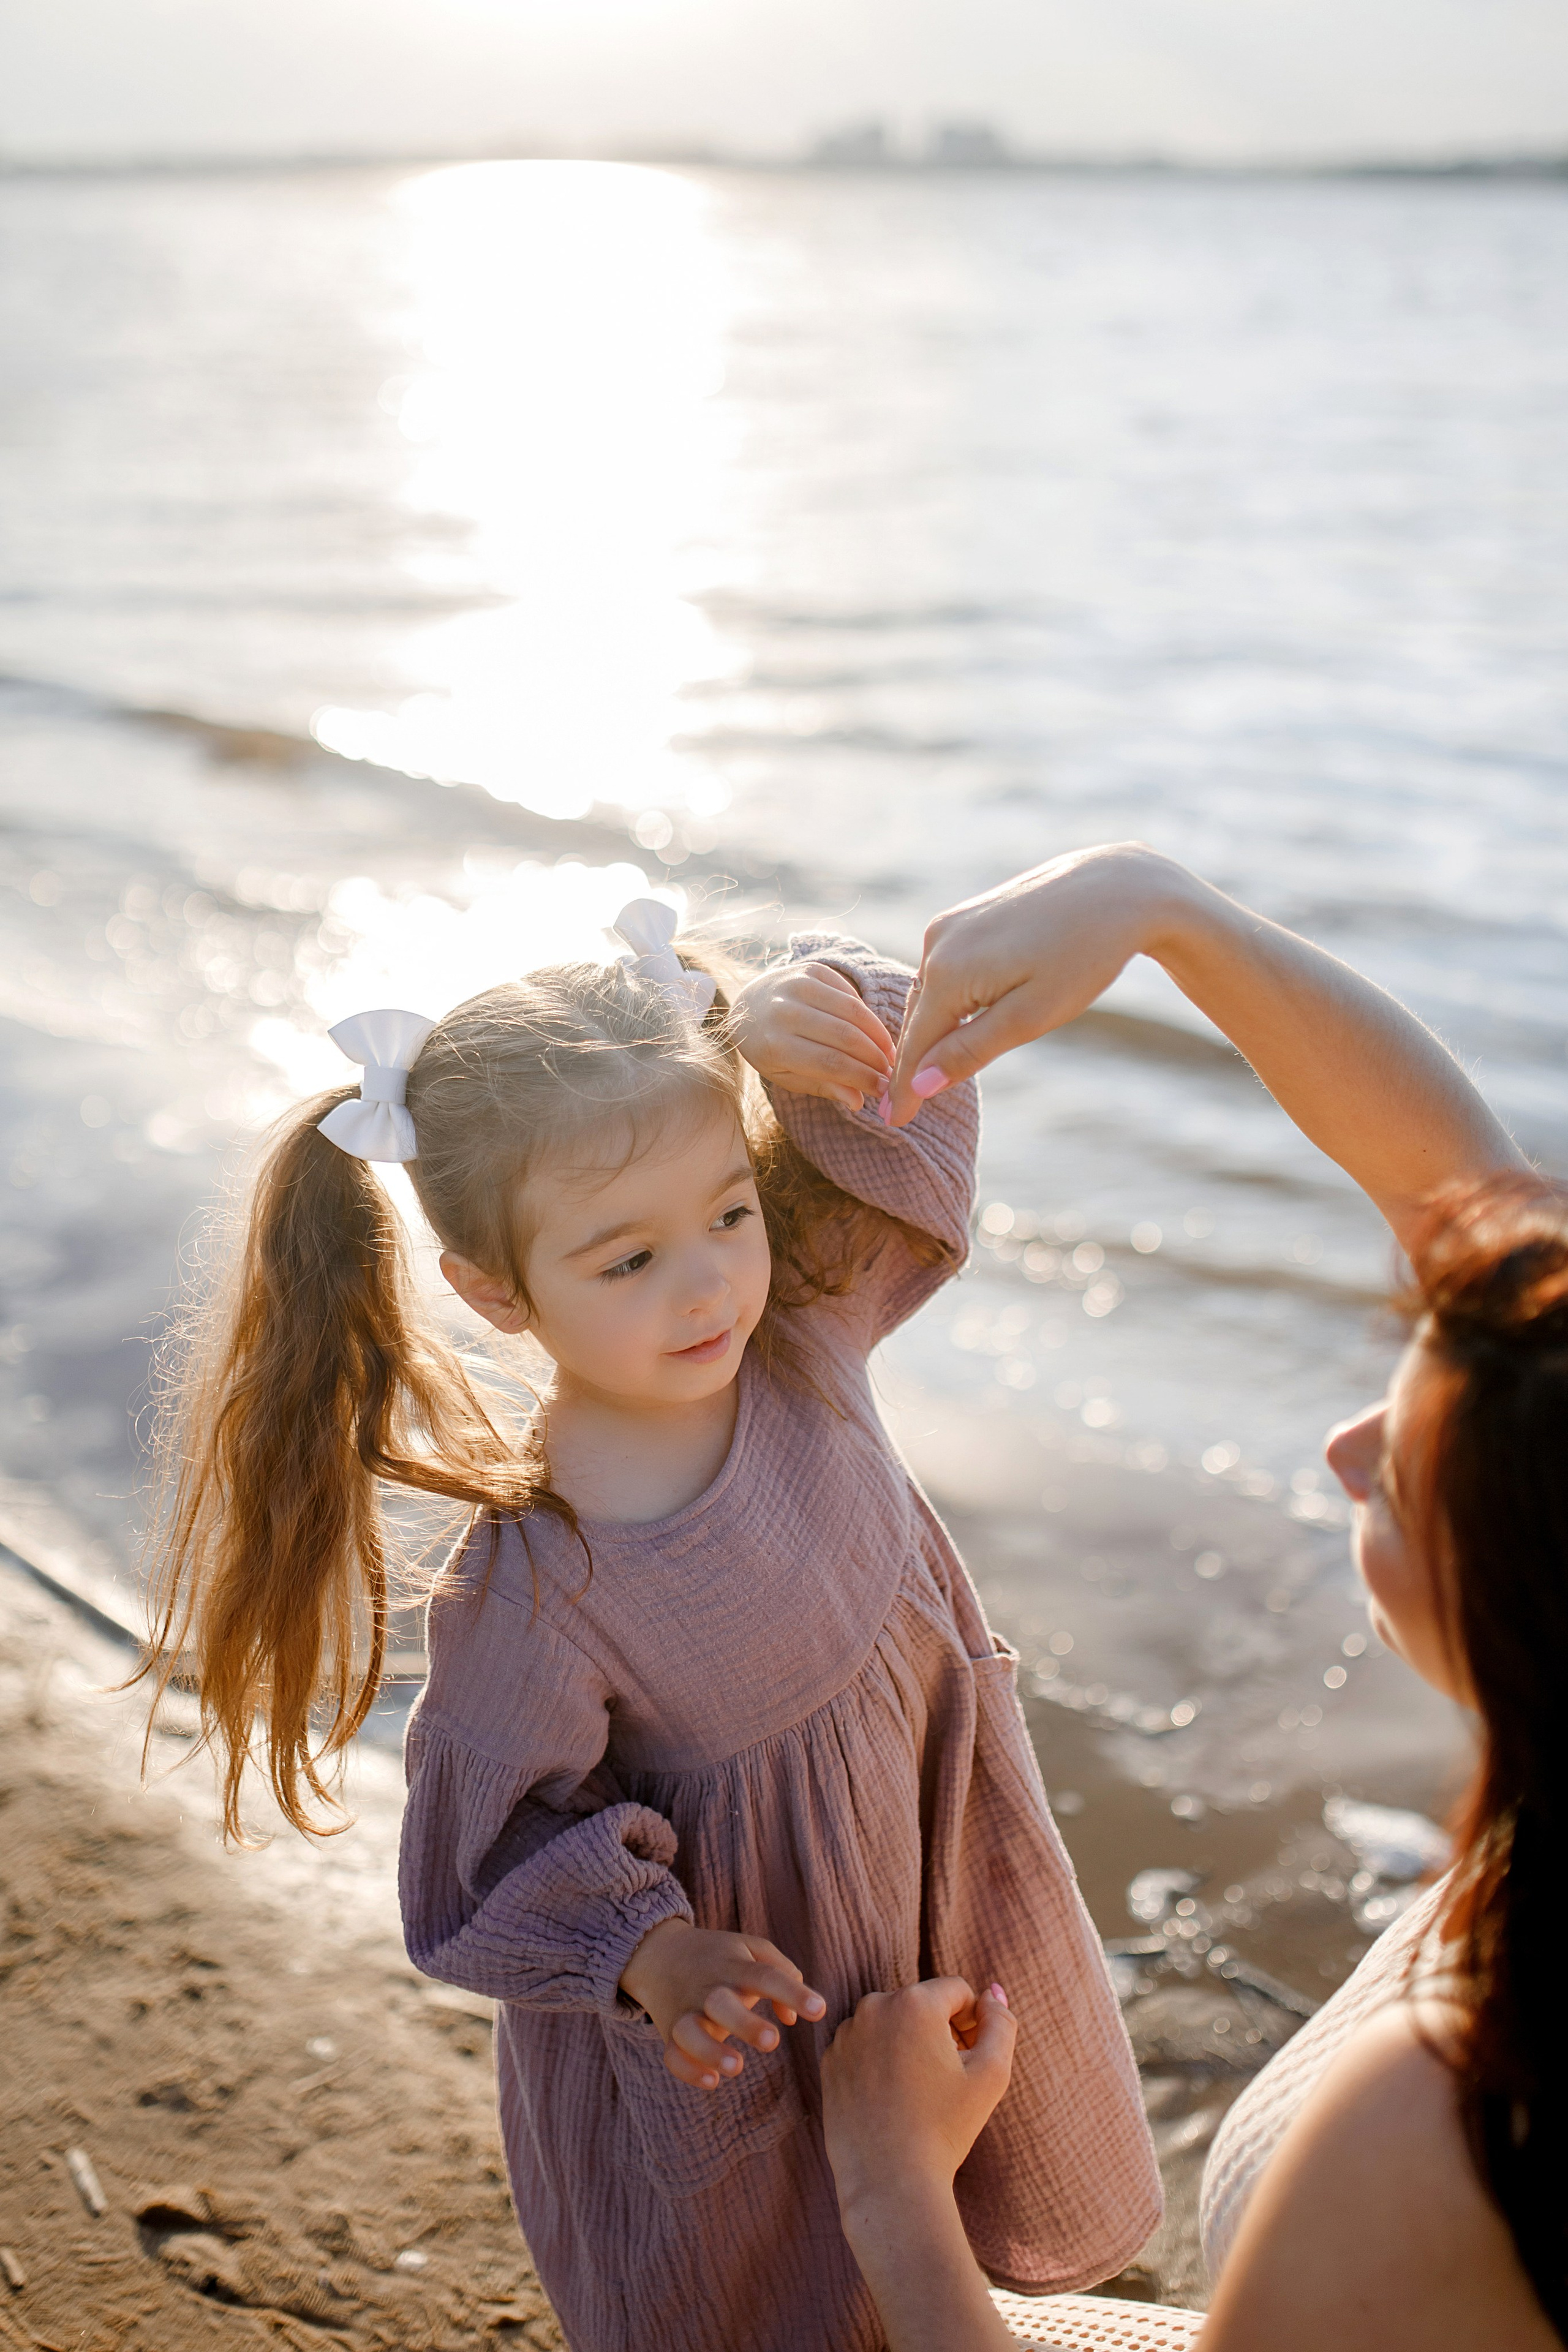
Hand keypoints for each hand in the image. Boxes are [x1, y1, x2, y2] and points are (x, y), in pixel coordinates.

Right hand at [619, 1918, 826, 2090]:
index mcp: (734, 1965)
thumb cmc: (719, 1956)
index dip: (793, 1992)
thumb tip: (793, 2018)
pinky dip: (687, 2070)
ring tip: (736, 2067)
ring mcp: (685, 2010)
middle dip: (745, 2024)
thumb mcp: (752, 1949)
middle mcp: (709, 1988)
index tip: (819, 2010)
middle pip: (721, 2002)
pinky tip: (711, 2082)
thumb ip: (784, 1974)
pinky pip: (672, 2055)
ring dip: (711, 2050)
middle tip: (771, 2042)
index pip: (765, 1975)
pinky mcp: (669, 2032)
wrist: (659, 1953)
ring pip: (689, 2031)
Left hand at [731, 961, 896, 1113]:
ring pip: (852, 1011)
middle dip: (875, 1057)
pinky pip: (849, 992)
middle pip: (845, 1036)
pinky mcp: (811, 969)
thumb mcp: (787, 1075)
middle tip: (891, 1072)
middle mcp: (785, 1012)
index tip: (883, 1089)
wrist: (747, 1006)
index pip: (830, 1062)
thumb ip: (822, 1086)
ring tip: (888, 1054)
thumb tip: (857, 1101)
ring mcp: (798, 985)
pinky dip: (866, 1015)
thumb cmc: (770, 1049)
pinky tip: (874, 1032)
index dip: (862, 1076)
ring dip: (877, 1035)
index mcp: (775, 1045)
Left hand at [820, 1977, 1015, 2212]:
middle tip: (947, 2079)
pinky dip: (880, 2062)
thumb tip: (992, 1994)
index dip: (972, 2022)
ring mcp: (846, 2034)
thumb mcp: (991, 2074)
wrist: (890, 2181)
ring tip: (918, 2091)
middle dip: (939, 2031)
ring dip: (908, 2044)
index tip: (970, 2059)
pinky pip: (865, 2046)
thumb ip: (1001, 2024)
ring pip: (892, 2024)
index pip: (956, 1991)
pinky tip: (891, 2099)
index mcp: (914, 2002)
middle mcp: (874, 2006)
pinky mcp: (829, 2061)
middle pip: (922, 2004)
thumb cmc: (945, 2127)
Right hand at [888, 843, 1192, 1124]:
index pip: (915, 1045)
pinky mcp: (966, 915)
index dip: (904, 1088)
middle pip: (918, 1018)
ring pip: (931, 993)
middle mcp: (937, 943)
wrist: (1118, 888)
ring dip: (931, 1029)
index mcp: (948, 971)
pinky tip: (957, 1020)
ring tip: (924, 1074)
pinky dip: (948, 1000)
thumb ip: (970, 1051)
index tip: (894, 1124)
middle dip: (913, 1062)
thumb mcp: (1031, 1016)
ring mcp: (950, 924)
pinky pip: (946, 969)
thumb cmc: (1083, 956)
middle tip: (903, 1110)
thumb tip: (918, 1086)